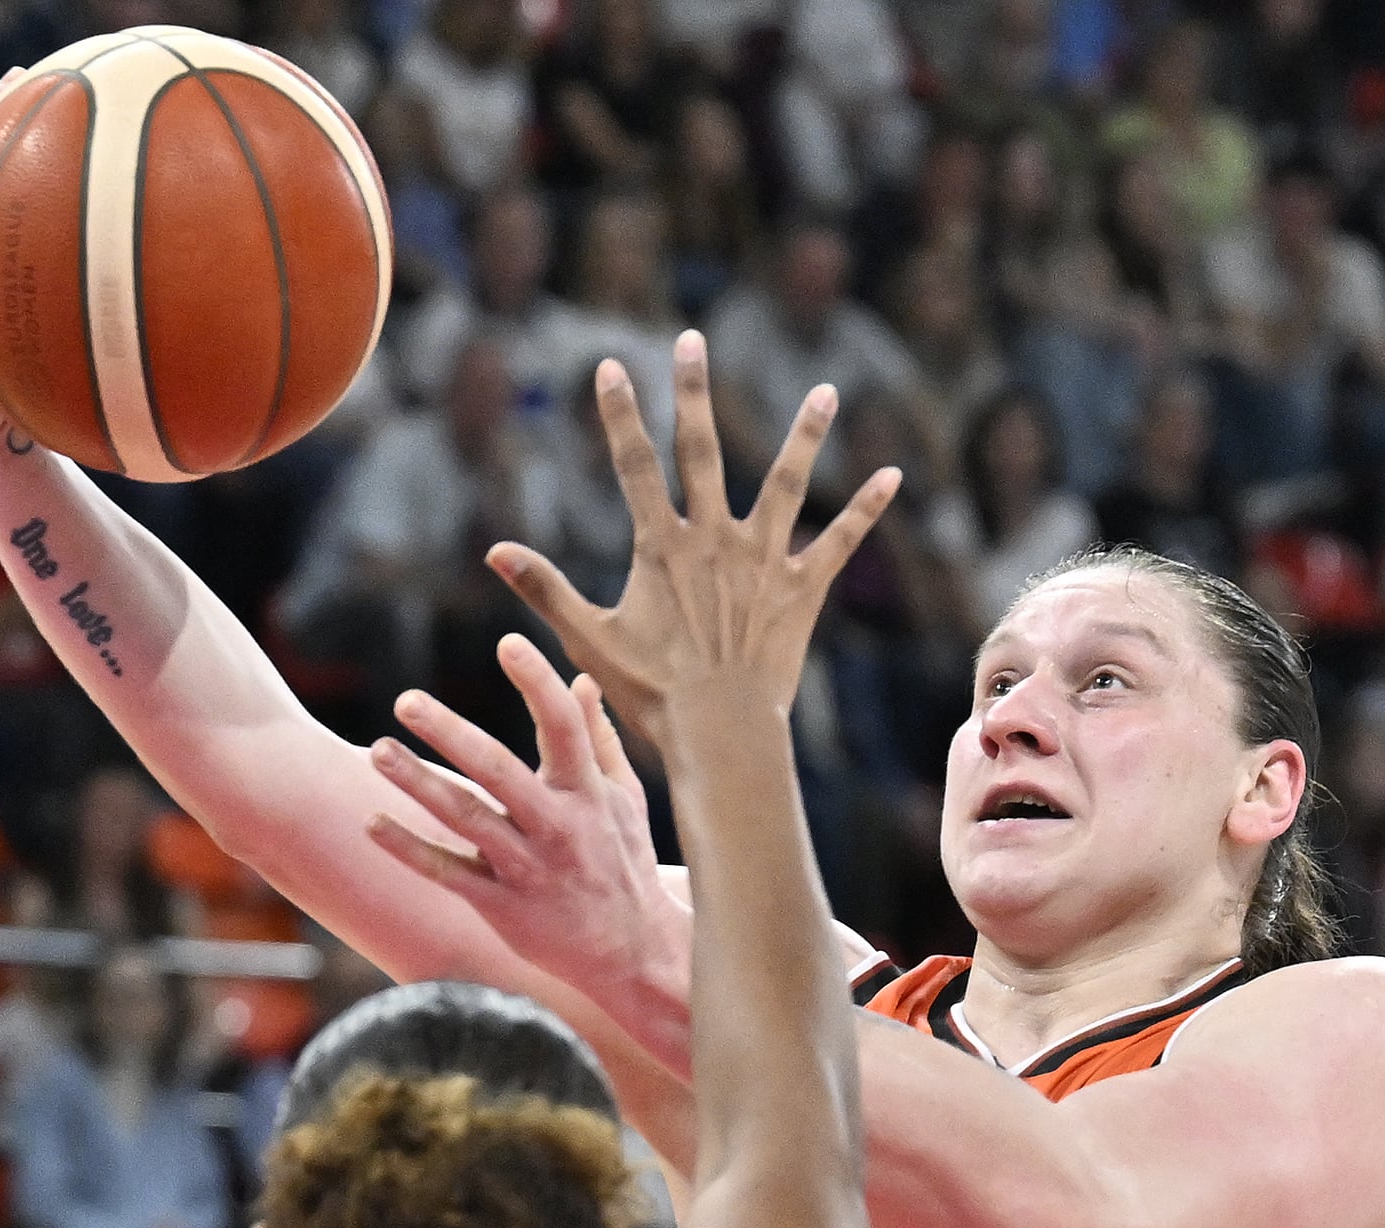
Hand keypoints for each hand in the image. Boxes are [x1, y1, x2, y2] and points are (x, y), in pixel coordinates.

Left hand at [366, 639, 685, 1003]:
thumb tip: (583, 679)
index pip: (563, 726)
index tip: (508, 643)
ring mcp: (526, 867)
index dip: (538, 682)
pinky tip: (372, 823)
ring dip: (418, 783)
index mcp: (588, 793)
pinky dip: (409, 849)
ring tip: (377, 751)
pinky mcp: (501, 905)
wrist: (632, 953)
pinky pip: (447, 873)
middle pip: (497, 769)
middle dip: (450, 733)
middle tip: (406, 701)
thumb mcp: (625, 799)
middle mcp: (556, 826)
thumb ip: (600, 737)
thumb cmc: (625, 865)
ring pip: (465, 818)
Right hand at [486, 331, 897, 742]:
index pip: (634, 464)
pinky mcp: (802, 589)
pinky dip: (866, 508)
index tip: (610, 366)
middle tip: (692, 339)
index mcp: (661, 546)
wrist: (721, 732)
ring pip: (788, 481)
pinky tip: (891, 475)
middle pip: (703, 449)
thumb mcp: (588, 639)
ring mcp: (763, 559)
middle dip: (694, 391)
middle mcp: (715, 538)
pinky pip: (839, 540)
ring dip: (805, 433)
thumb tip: (493, 551)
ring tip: (825, 390)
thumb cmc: (651, 692)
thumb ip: (544, 588)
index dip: (619, 413)